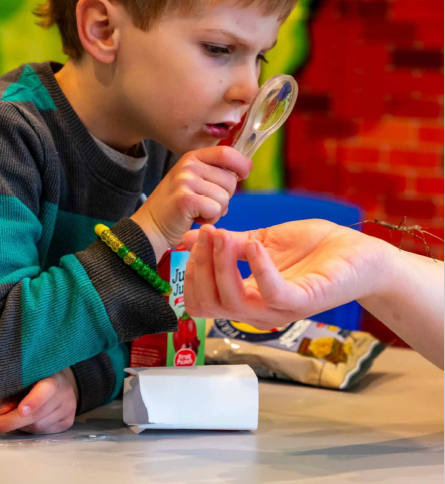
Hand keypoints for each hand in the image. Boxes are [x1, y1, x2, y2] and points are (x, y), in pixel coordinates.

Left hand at [0, 368, 78, 434]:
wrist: (59, 382)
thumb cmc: (35, 379)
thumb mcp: (21, 381)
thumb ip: (10, 395)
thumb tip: (2, 414)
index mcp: (52, 375)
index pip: (46, 389)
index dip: (34, 400)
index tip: (21, 410)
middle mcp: (64, 391)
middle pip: (38, 414)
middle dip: (13, 422)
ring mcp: (69, 407)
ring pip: (39, 426)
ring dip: (22, 426)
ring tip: (16, 417)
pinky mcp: (68, 421)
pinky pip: (45, 432)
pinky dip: (31, 430)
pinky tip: (29, 421)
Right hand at [131, 146, 251, 259]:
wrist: (151, 225)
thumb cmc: (178, 204)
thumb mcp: (194, 179)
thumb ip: (215, 172)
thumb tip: (245, 168)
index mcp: (193, 156)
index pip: (227, 153)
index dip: (242, 164)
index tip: (243, 175)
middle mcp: (189, 165)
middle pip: (230, 180)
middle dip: (225, 196)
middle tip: (205, 202)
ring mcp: (185, 181)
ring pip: (224, 197)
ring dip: (217, 210)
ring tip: (199, 211)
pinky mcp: (185, 199)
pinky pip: (215, 209)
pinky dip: (210, 219)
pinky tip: (196, 218)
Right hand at [182, 220, 388, 328]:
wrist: (357, 250)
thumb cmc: (313, 248)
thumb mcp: (260, 240)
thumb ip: (227, 244)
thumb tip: (188, 239)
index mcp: (247, 298)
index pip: (201, 302)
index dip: (190, 274)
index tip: (194, 241)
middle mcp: (260, 311)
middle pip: (210, 305)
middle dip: (200, 266)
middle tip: (207, 234)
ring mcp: (281, 309)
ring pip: (234, 302)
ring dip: (221, 264)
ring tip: (224, 235)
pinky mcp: (304, 300)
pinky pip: (272, 293)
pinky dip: (258, 266)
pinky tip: (254, 243)